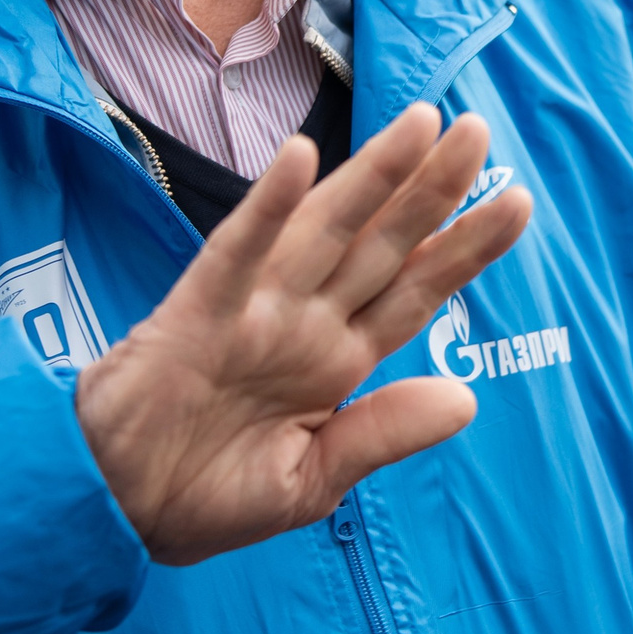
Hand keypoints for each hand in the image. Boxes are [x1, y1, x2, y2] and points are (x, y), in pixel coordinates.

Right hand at [75, 104, 530, 565]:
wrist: (114, 511)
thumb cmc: (207, 495)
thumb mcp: (311, 481)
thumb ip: (381, 434)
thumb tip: (467, 396)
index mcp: (337, 362)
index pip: (414, 292)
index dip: (464, 249)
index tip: (517, 204)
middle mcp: (305, 323)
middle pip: (381, 244)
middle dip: (432, 189)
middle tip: (480, 131)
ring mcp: (255, 311)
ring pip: (325, 231)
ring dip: (370, 176)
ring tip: (419, 122)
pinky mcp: (200, 313)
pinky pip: (239, 252)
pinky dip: (270, 208)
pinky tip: (301, 159)